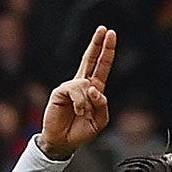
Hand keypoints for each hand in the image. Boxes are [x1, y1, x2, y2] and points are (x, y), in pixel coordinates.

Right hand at [38, 26, 114, 159]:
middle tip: (104, 29)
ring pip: (86, 84)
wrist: (63, 142)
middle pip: (90, 59)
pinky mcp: (60, 91)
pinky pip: (76, 90)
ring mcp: (70, 87)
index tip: (110, 34)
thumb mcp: (99, 121)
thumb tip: (94, 88)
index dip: (106, 51)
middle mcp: (82, 85)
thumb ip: (102, 105)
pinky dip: (81, 103)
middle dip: (97, 44)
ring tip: (83, 113)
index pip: (101, 66)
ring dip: (89, 102)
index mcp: (94, 90)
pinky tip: (78, 111)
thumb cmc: (80, 131)